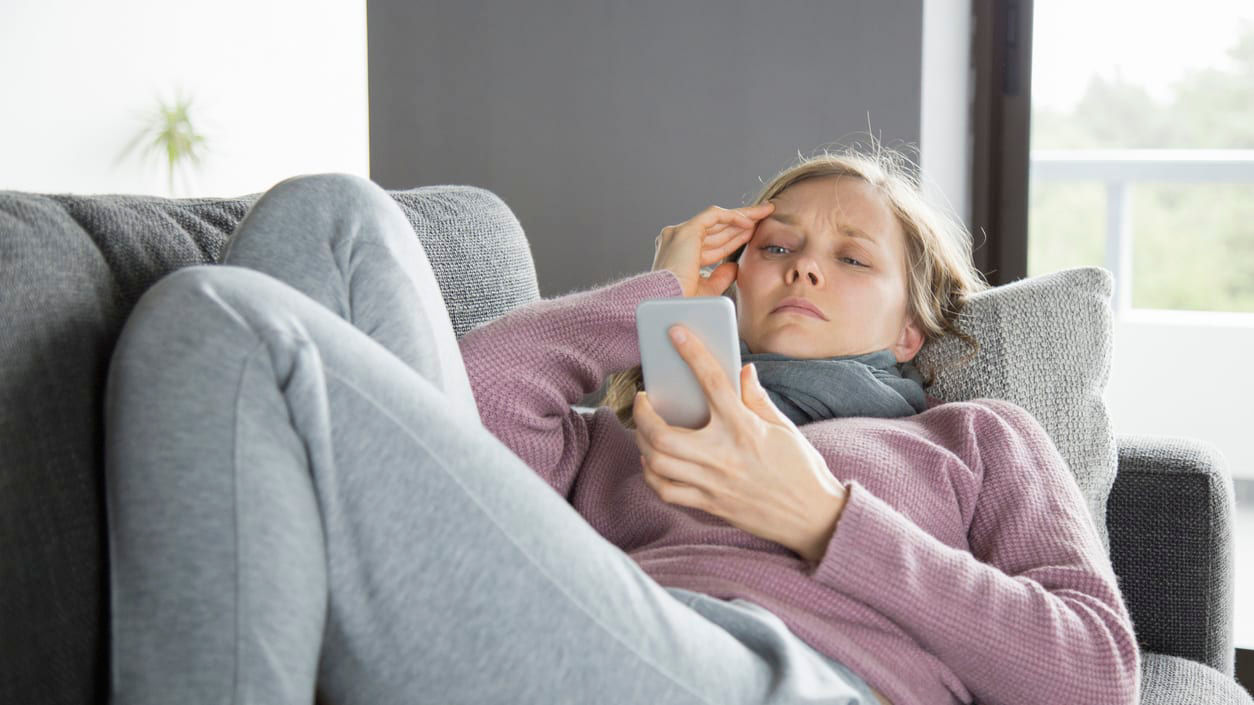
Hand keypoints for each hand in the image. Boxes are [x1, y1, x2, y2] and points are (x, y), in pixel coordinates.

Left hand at [632, 323, 847, 562]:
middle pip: (663, 433)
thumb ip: (757, 399)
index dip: (693, 353)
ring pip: (657, 463)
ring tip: (645, 430)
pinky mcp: (710, 505)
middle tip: (642, 400)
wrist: (813, 517)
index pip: (713, 382)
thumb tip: (743, 370)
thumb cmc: (801, 469)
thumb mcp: (784, 427)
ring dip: (642, 443)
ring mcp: (713, 483)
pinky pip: (667, 491)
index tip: (676, 333)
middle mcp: (724, 455)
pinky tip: (653, 463)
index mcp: (745, 428)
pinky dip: (651, 475)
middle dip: (642, 413)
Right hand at [651, 201, 774, 297]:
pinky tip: (750, 220)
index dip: (735, 238)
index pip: (712, 242)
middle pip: (716, 229)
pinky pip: (713, 216)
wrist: (669, 307)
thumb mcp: (707, 289)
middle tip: (764, 216)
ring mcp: (679, 234)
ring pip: (717, 219)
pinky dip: (733, 216)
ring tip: (764, 212)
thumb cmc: (683, 304)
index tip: (754, 235)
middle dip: (741, 223)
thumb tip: (735, 266)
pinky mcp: (686, 231)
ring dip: (742, 215)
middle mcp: (678, 241)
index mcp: (681, 256)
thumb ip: (720, 276)